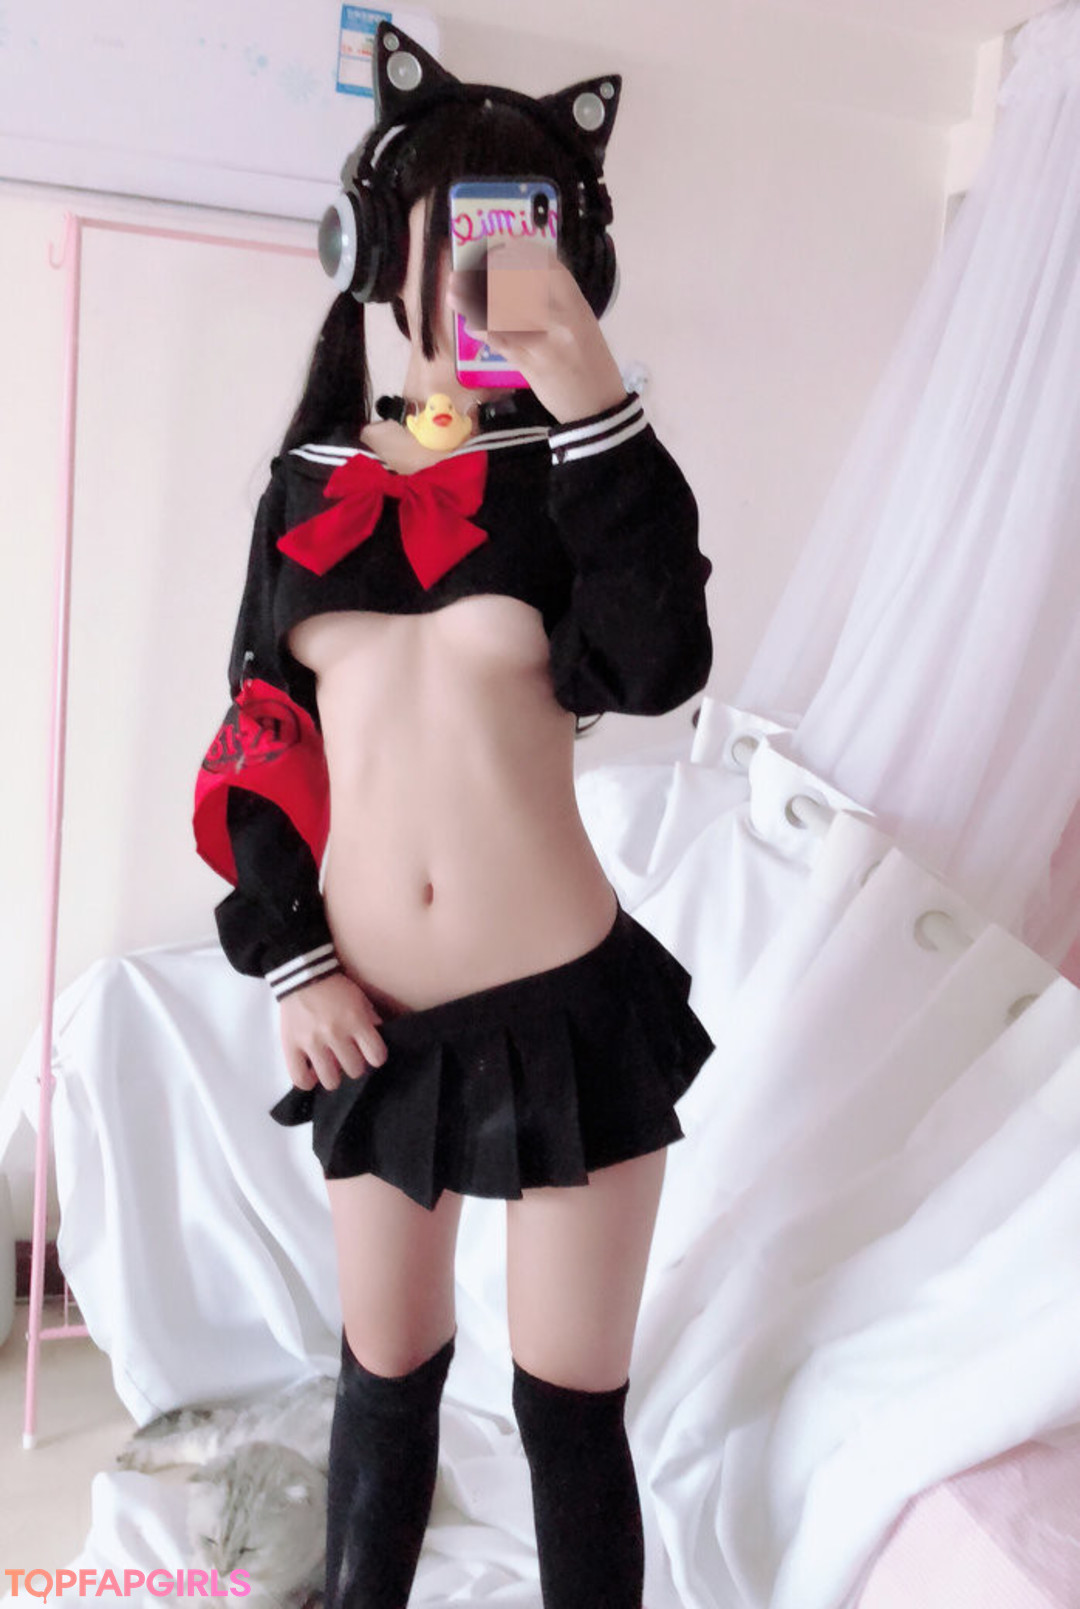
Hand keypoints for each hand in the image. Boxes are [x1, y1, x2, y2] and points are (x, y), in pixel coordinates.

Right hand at [279, 972, 387, 1092]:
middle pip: (354, 1070)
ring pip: (330, 1080)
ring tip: (330, 1066)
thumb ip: (370, 1020)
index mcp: (355, 1020)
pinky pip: (299, 1078)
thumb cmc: (334, 987)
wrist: (302, 974)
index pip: (376, 1056)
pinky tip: (312, 1073)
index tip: (370, 1052)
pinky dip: (307, 1081)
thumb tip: (377, 1042)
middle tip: (348, 1056)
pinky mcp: (291, 1045)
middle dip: (354, 1064)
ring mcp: (312, 1041)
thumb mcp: (360, 999)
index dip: (375, 1056)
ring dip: (333, 1075)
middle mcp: (335, 1033)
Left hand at [446, 254, 625, 423]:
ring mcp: (548, 341)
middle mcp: (563, 318)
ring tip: (454, 292)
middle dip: (487, 275)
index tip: (496, 250)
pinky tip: (469, 325)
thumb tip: (515, 285)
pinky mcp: (534, 365)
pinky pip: (503, 342)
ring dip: (474, 301)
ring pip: (506, 312)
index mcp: (576, 304)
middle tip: (464, 271)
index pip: (548, 266)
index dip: (519, 254)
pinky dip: (483, 331)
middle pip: (520, 284)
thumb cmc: (589, 365)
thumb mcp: (580, 326)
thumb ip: (555, 305)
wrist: (598, 406)